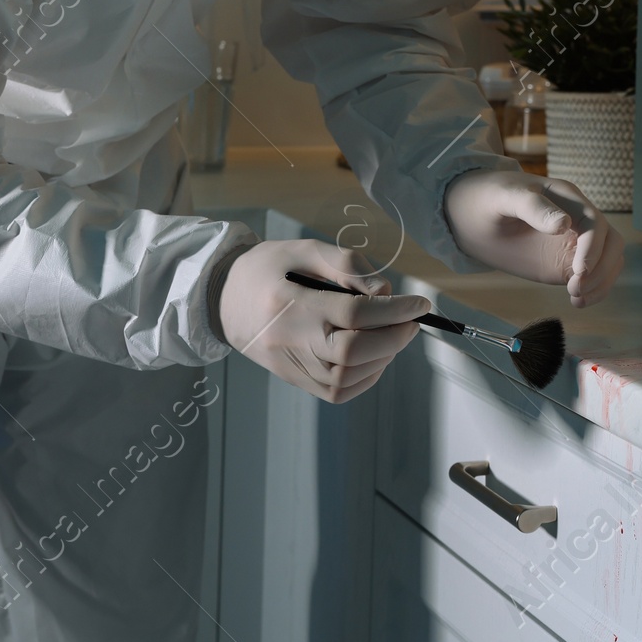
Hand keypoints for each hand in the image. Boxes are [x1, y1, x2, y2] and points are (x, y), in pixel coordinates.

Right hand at [217, 240, 427, 403]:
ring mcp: (291, 365)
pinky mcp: (293, 380)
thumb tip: (385, 292)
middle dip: (393, 338)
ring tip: (392, 336)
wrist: (221, 300)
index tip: (419, 304)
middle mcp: (290, 339)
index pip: (353, 314)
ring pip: (347, 377)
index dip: (393, 311)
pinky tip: (375, 359)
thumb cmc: (266, 268)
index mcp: (291, 302)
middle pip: (352, 351)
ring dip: (382, 359)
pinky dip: (365, 379)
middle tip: (411, 322)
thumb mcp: (304, 249)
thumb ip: (346, 265)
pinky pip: (336, 392)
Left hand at [442, 168, 623, 306]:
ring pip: (610, 259)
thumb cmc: (488, 197)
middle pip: (612, 241)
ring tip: (577, 299)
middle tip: (574, 288)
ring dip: (602, 282)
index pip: (594, 222)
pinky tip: (578, 302)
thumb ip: (532, 207)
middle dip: (601, 268)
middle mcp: (577, 217)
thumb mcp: (504, 197)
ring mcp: (575, 240)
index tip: (579, 271)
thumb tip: (564, 224)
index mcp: (566, 197)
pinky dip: (595, 289)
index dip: (593, 248)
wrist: (472, 210)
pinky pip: (595, 274)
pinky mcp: (567, 259)